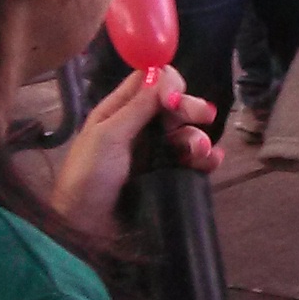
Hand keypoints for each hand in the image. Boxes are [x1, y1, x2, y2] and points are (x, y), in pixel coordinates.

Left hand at [50, 65, 217, 236]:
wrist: (87, 228)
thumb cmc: (88, 177)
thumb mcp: (109, 136)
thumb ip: (138, 106)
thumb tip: (163, 71)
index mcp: (118, 112)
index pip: (148, 83)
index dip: (166, 82)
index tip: (175, 94)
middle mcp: (139, 127)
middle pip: (173, 106)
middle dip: (190, 107)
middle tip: (204, 115)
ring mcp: (155, 152)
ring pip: (187, 132)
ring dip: (198, 136)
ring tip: (199, 151)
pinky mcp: (168, 175)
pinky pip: (193, 160)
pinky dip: (207, 157)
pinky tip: (211, 161)